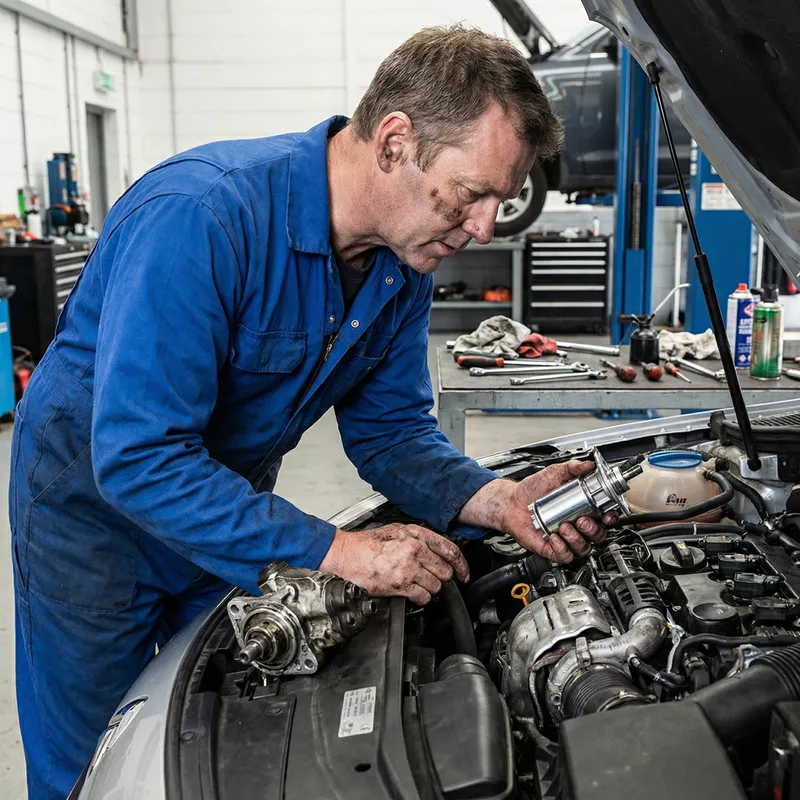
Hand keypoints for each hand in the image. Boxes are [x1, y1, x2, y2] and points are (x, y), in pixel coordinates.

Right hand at [319, 523, 469, 604]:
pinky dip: (422, 597)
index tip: (463, 573)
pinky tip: (416, 592)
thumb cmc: (370, 542)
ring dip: (432, 588)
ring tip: (420, 584)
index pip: (450, 551)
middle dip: (444, 578)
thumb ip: (419, 538)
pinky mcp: (400, 585)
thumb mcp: (398, 530)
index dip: (461, 565)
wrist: (349, 553)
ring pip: (436, 586)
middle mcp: (415, 551)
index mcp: (417, 535)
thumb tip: (436, 549)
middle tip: (437, 578)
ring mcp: (408, 568)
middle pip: (445, 571)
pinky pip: (422, 596)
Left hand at [499, 460, 612, 561]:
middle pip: (598, 536)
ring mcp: (566, 538)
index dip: (610, 518)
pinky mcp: (552, 548)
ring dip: (577, 539)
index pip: (605, 518)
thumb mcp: (554, 473)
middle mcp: (577, 526)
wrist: (512, 501)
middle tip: (581, 520)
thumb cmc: (533, 489)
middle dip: (593, 530)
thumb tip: (588, 465)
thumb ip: (572, 468)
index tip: (607, 515)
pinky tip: (554, 537)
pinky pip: (564, 556)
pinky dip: (562, 548)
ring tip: (565, 527)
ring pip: (583, 548)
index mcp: (583, 509)